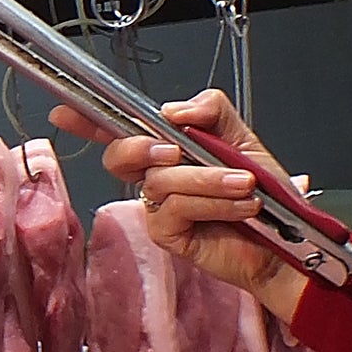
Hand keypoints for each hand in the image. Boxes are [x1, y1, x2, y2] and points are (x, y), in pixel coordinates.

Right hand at [50, 89, 310, 319]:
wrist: (286, 240)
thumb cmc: (264, 193)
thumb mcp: (240, 139)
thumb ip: (210, 111)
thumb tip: (174, 111)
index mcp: (167, 148)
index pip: (120, 130)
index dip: (88, 120)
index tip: (65, 112)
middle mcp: (156, 176)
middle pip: (120, 154)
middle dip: (141, 146)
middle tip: (176, 148)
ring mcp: (157, 206)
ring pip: (160, 179)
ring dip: (207, 179)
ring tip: (244, 185)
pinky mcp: (166, 233)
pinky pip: (176, 207)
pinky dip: (212, 201)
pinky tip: (241, 206)